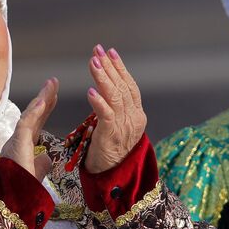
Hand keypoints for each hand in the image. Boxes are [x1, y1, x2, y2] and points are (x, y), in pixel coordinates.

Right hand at [1, 78, 57, 180]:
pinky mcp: (15, 144)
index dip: (45, 109)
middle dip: (44, 98)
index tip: (53, 96)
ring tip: (51, 85)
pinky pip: (25, 124)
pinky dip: (34, 112)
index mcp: (23, 146)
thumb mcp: (35, 173)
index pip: (36, 123)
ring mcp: (15, 140)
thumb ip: (41, 164)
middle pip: (33, 115)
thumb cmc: (21, 190)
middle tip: (53, 82)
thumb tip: (47, 157)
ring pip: (29, 115)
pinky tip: (43, 101)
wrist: (13, 200)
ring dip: (40, 99)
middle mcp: (17, 140)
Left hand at [84, 45, 146, 173]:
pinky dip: (99, 102)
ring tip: (93, 63)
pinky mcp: (112, 136)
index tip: (110, 52)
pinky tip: (90, 91)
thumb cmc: (110, 150)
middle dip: (109, 67)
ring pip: (115, 98)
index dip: (120, 68)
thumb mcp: (116, 125)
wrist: (113, 176)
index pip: (129, 86)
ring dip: (103, 78)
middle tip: (97, 51)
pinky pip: (106, 116)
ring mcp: (125, 127)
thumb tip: (105, 88)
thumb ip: (115, 108)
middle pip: (122, 87)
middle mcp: (134, 118)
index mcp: (137, 115)